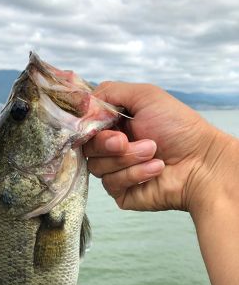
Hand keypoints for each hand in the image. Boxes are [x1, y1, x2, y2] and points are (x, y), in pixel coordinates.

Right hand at [84, 82, 225, 213]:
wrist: (202, 162)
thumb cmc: (179, 127)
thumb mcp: (145, 96)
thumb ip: (109, 92)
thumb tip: (81, 103)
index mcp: (116, 125)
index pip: (86, 126)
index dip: (88, 126)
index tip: (101, 123)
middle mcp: (112, 148)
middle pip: (87, 148)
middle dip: (107, 143)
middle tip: (126, 140)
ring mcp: (116, 171)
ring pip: (97, 167)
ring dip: (127, 158)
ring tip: (154, 152)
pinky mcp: (121, 193)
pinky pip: (112, 184)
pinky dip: (135, 174)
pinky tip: (157, 168)